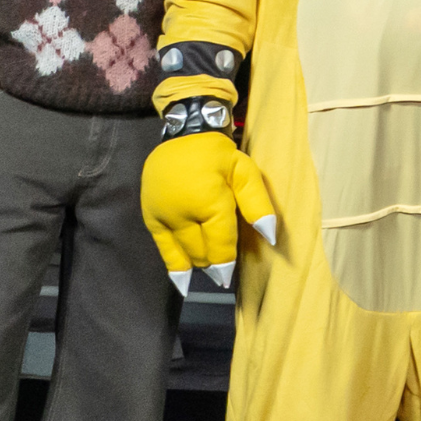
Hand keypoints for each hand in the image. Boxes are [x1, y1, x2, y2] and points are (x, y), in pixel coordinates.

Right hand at [140, 131, 276, 295]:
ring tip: (208, 268)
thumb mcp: (246, 173)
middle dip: (214, 262)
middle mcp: (183, 214)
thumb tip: (270, 237)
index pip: (220, 246)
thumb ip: (258, 206)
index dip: (227, 262)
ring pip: (184, 254)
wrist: (184, 137)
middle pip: (202, 253)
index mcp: (210, 203)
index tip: (230, 276)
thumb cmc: (220, 156)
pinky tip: (183, 283)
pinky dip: (175, 267)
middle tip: (223, 268)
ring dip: (198, 263)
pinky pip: (163, 250)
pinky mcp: (151, 218)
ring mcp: (163, 217)